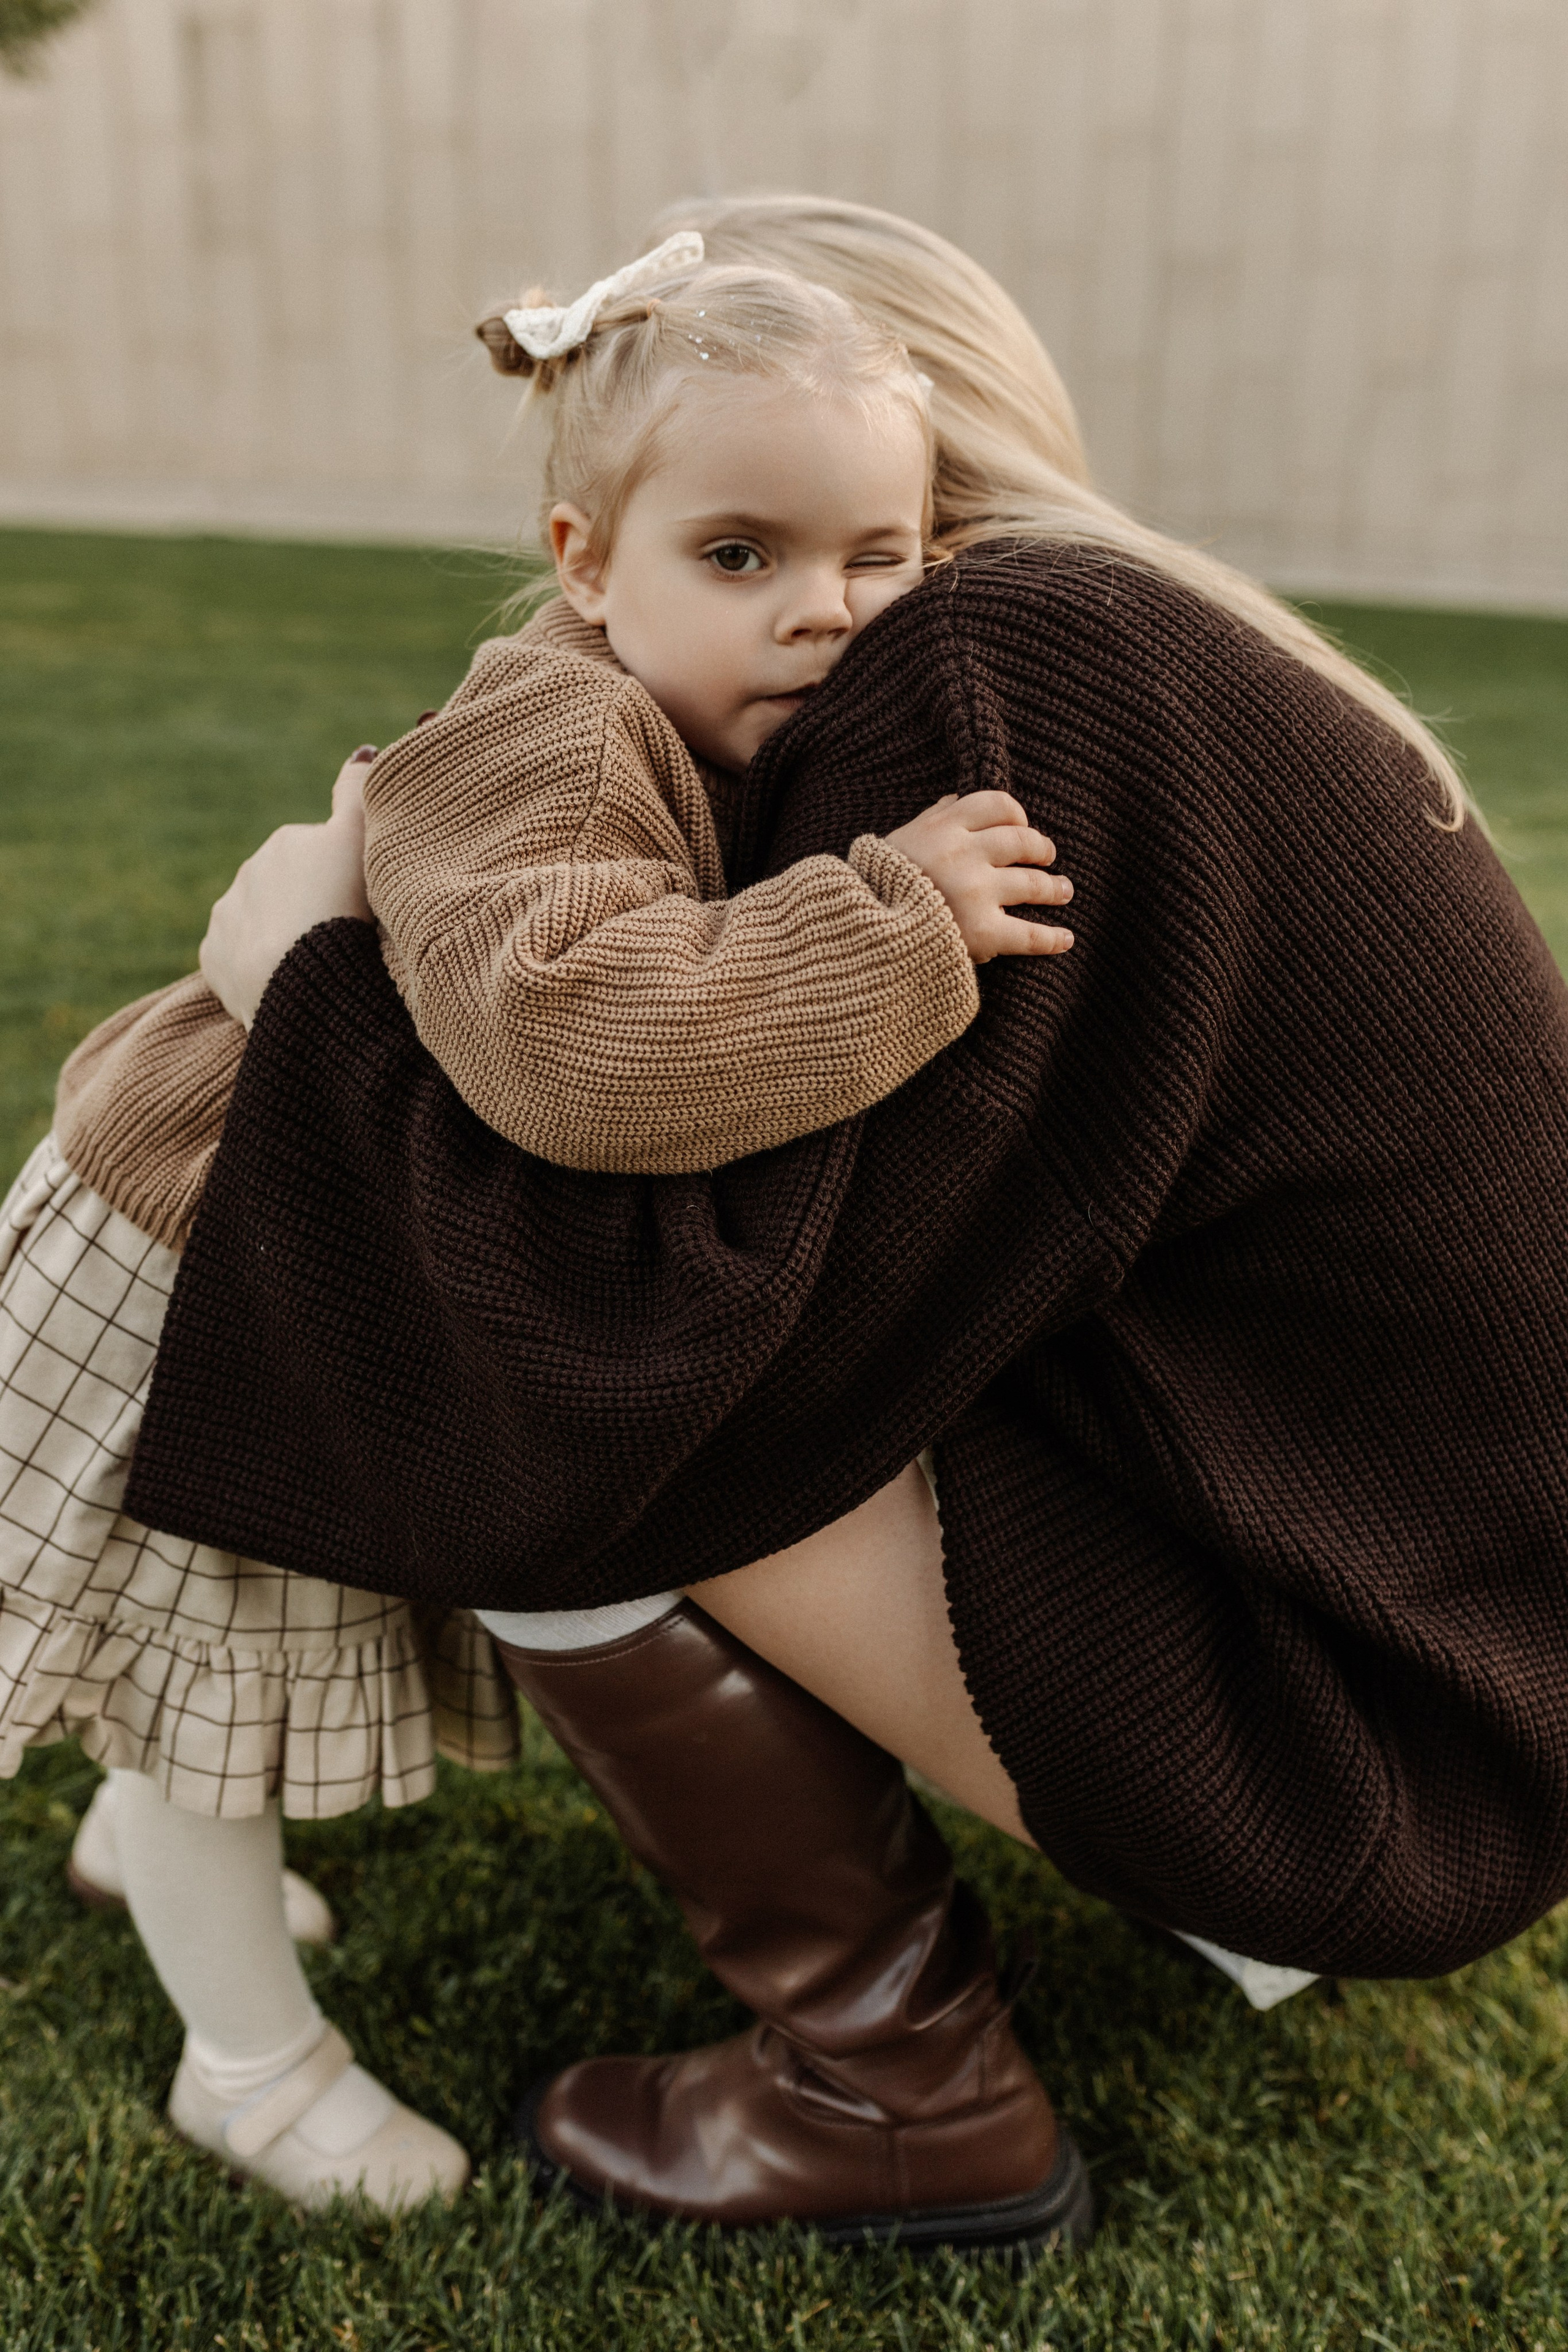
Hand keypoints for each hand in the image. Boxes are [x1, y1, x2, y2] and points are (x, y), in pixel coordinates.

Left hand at [199, 750, 375, 1027]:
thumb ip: (359, 793)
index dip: (342, 876)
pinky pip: (236, 959)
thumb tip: (362, 751)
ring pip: (260, 922)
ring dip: (282, 937)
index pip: (320, 853)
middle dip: (308, 905)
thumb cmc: (340, 911)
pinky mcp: (214, 958)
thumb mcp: (360, 842)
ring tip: (313, 963)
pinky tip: (283, 981)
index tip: (359, 903)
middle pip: (288, 887)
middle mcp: (248, 872)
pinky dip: (256, 968)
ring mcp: (227, 916)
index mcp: (286, 842)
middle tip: (340, 935)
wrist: (301, 984)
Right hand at [885, 791, 1073, 962]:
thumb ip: (932, 819)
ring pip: (1032, 884)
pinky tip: (1066, 939)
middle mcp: (963, 854)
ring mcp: (975, 892)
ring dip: (1054, 888)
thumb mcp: (901, 840)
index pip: (998, 805)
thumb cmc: (878, 886)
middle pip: (1022, 842)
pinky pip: (1030, 935)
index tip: (1022, 826)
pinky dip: (1053, 938)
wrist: (861, 934)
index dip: (1017, 816)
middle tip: (1048, 857)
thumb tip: (955, 799)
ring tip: (1064, 890)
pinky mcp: (982, 932)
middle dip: (1041, 849)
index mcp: (943, 827)